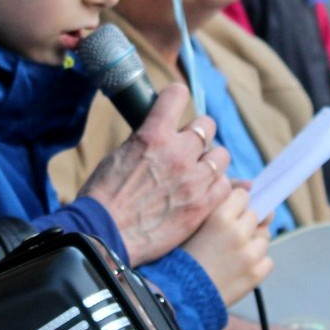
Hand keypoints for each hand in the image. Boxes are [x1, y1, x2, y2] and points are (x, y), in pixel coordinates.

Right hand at [76, 84, 228, 265]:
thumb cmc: (104, 196)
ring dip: (210, 161)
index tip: (175, 103)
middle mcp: (178, 152)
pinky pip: (226, 186)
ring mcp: (194, 180)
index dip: (176, 97)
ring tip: (197, 172)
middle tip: (188, 147)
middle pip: (206, 126)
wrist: (104, 235)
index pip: (178, 95)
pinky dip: (217, 186)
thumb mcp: (120, 155)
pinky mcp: (202, 206)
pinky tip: (203, 192)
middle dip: (197, 134)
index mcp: (152, 135)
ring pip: (221, 155)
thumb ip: (147, 141)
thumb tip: (161, 133)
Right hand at [180, 184, 271, 305]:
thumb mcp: (191, 222)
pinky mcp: (257, 274)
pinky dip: (256, 262)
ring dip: (253, 242)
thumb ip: (218, 203)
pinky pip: (267, 260)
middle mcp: (239, 232)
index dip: (236, 203)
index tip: (228, 213)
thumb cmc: (180, 257)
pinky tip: (237, 267)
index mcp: (221, 216)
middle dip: (246, 222)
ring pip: (264, 237)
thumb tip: (250, 187)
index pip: (243, 195)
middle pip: (256, 215)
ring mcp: (250, 254)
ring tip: (232, 253)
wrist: (179, 296)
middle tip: (229, 235)